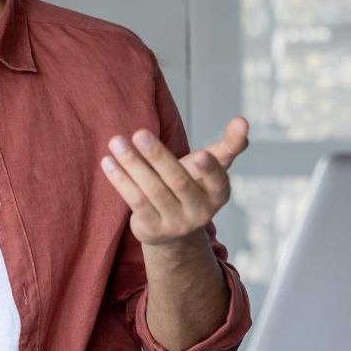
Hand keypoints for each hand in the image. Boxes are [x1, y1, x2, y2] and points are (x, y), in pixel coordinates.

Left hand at [101, 117, 248, 245]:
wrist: (173, 229)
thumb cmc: (193, 185)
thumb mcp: (212, 167)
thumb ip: (228, 145)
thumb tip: (243, 120)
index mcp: (218, 194)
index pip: (218, 181)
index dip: (211, 169)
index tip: (202, 155)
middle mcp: (200, 212)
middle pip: (178, 181)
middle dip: (158, 156)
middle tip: (140, 132)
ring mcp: (175, 223)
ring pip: (152, 190)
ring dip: (132, 164)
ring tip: (116, 141)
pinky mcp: (152, 229)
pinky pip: (134, 201)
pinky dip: (120, 180)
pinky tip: (108, 161)